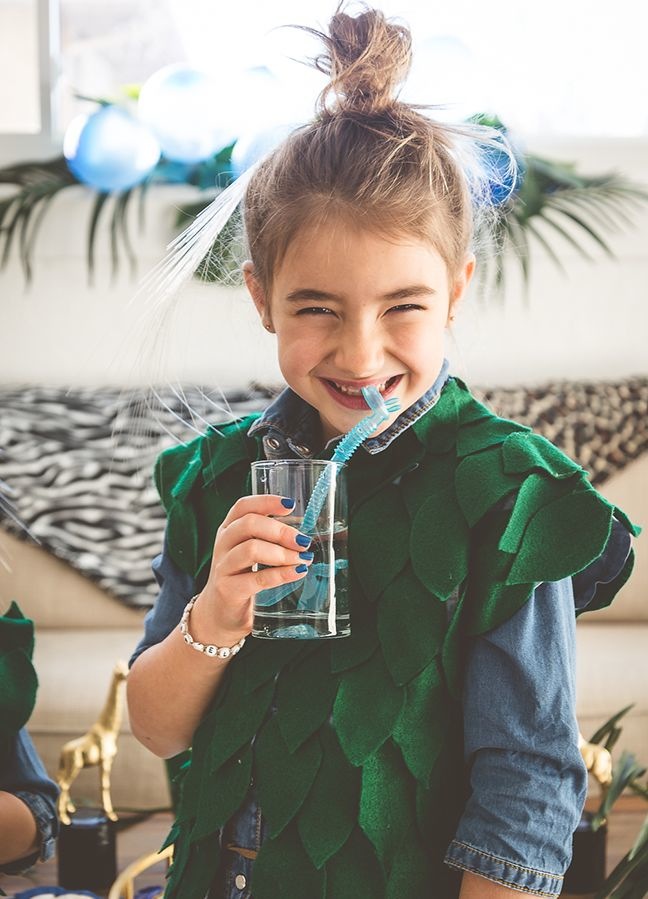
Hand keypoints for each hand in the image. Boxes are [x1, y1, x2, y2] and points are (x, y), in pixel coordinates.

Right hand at [193, 495, 312, 643]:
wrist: (220, 615)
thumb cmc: (242, 578)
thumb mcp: (251, 553)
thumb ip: (271, 540)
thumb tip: (306, 534)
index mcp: (229, 529)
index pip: (243, 506)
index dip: (266, 501)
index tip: (290, 505)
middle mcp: (223, 544)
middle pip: (248, 524)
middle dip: (280, 530)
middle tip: (303, 541)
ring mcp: (223, 567)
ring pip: (251, 549)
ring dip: (282, 553)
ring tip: (303, 559)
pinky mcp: (228, 590)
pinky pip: (257, 578)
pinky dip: (281, 574)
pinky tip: (297, 573)